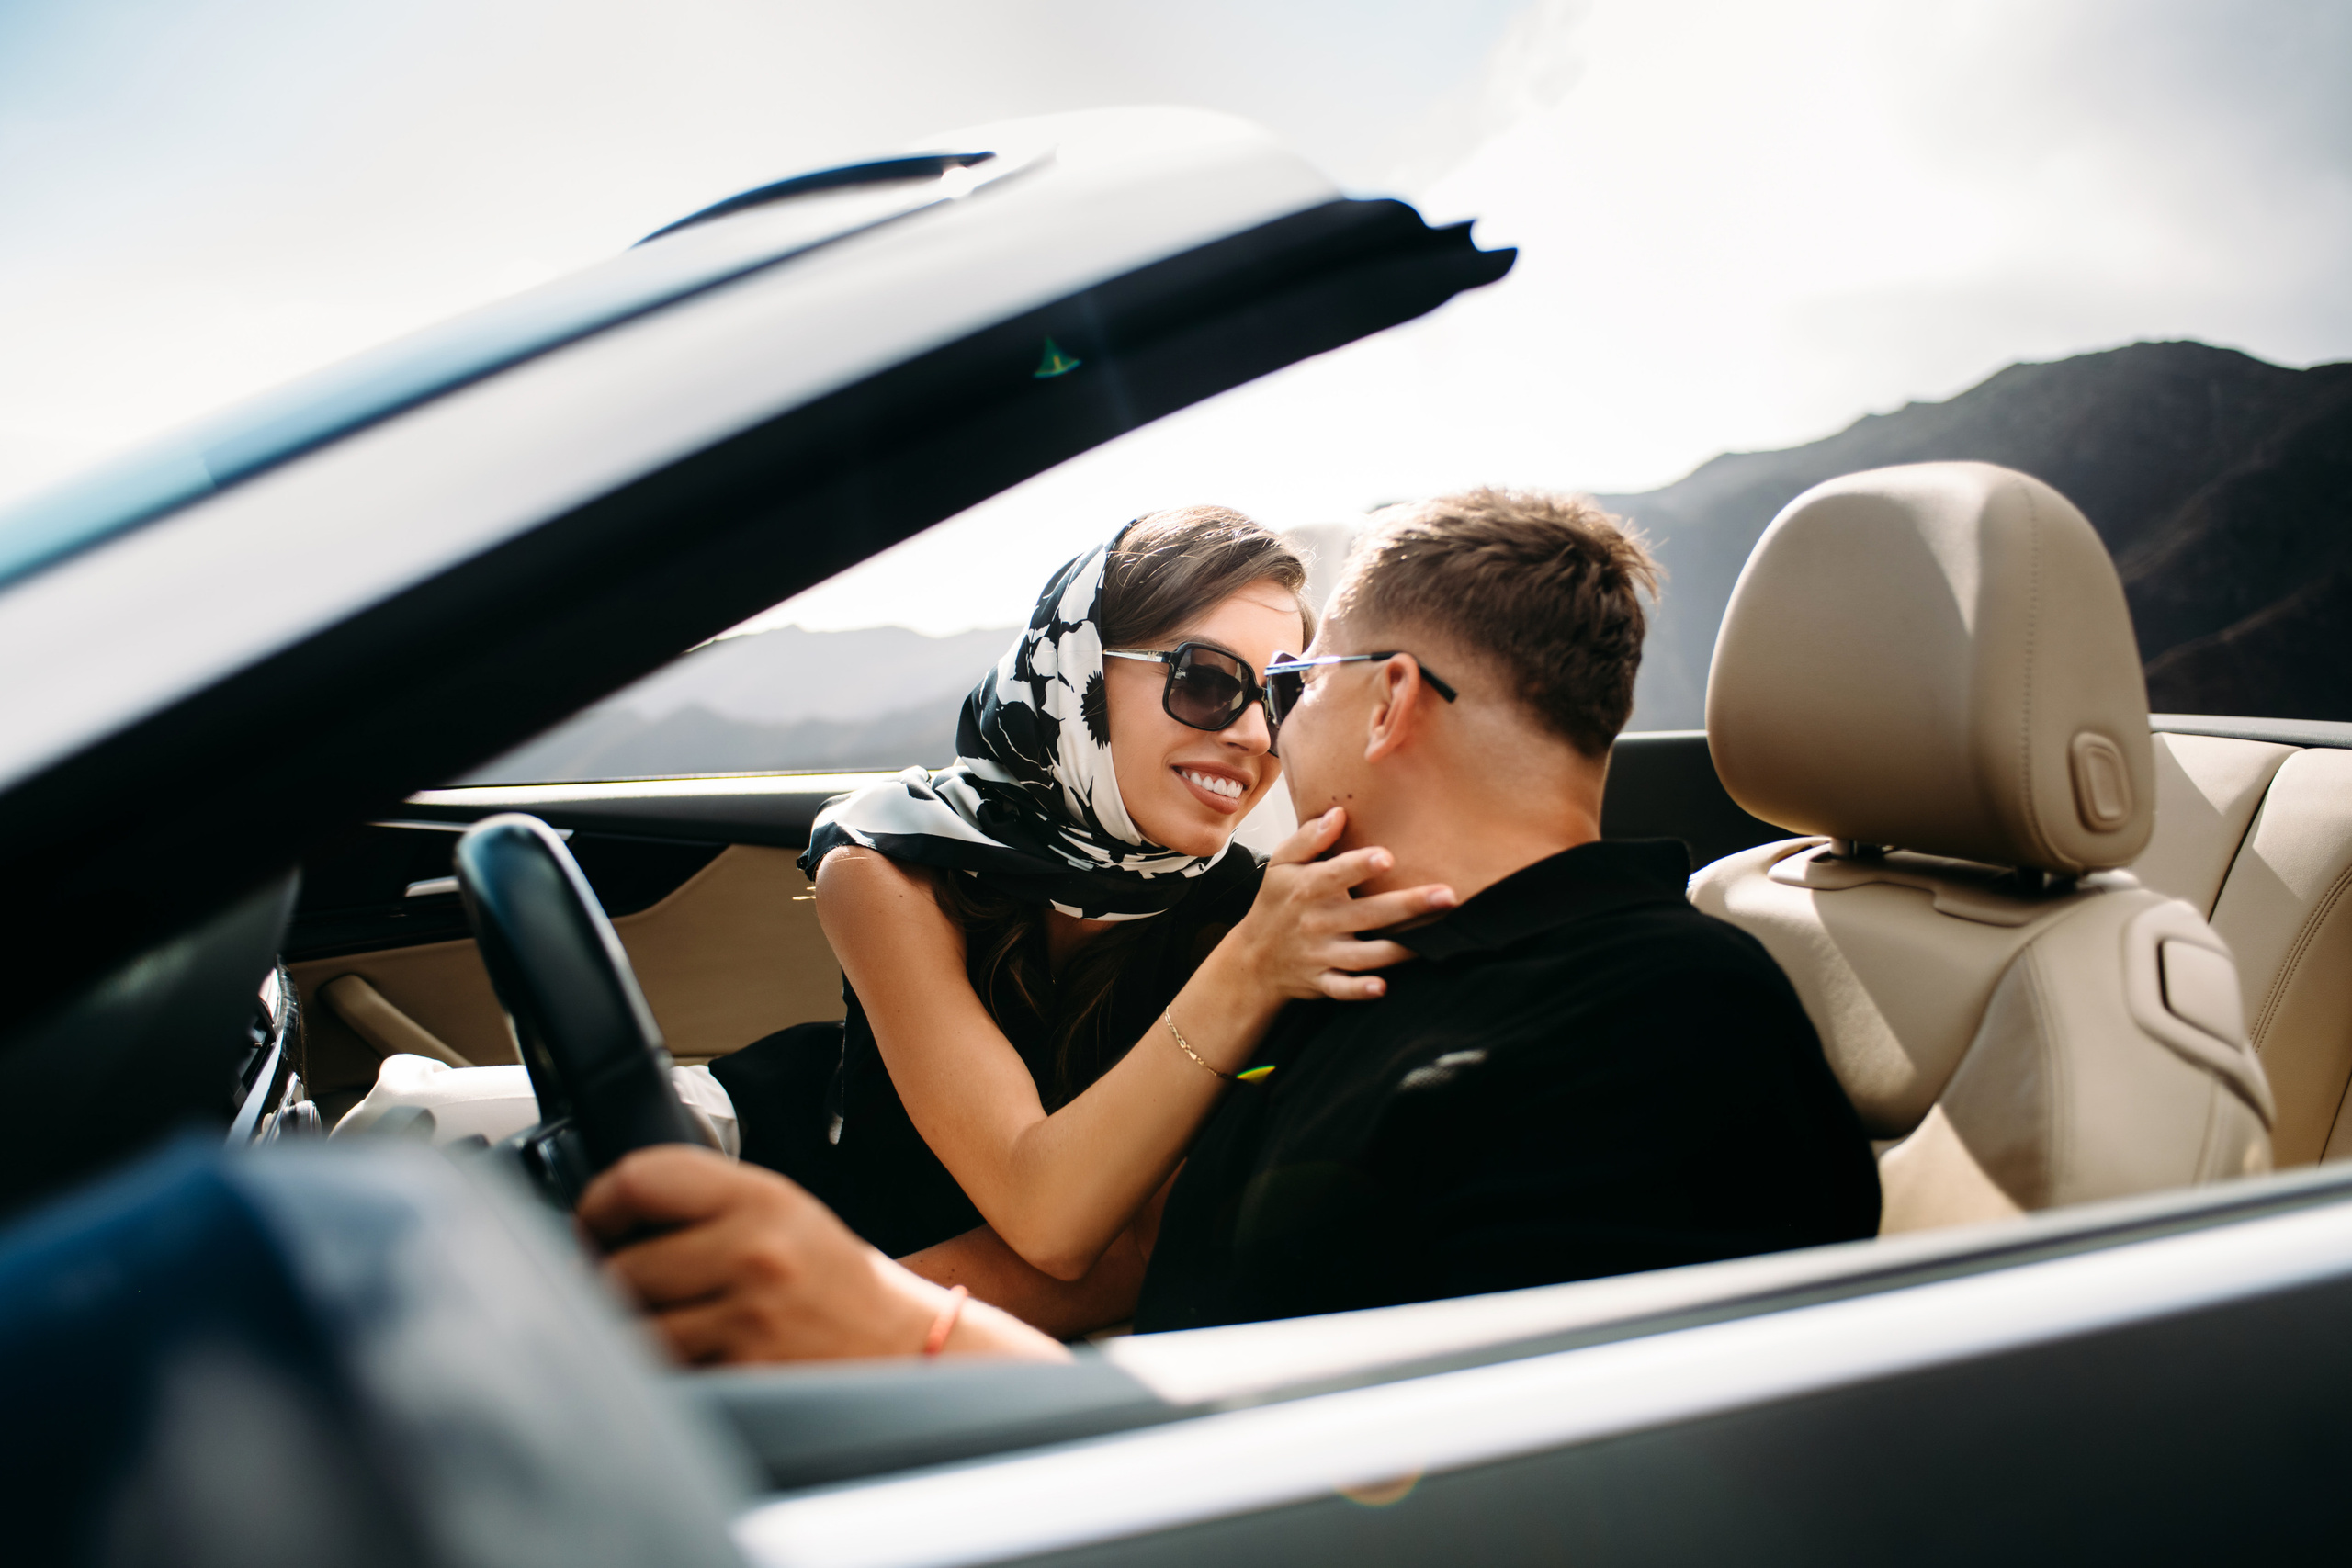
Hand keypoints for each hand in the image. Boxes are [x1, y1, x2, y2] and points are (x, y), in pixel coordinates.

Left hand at [577, 1145, 1063, 1363]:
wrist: (909, 1350)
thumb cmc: (838, 1286)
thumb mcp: (787, 1216)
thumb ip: (709, 1205)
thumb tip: (611, 1218)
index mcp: (762, 1197)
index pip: (641, 1178)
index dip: (597, 1207)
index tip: (592, 1228)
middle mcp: (755, 1249)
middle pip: (620, 1267)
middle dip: (607, 1286)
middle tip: (620, 1293)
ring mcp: (750, 1315)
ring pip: (632, 1328)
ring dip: (630, 1336)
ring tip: (658, 1330)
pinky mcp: (748, 1372)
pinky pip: (665, 1374)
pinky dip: (664, 1373)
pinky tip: (691, 1363)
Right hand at [1233, 807, 1455, 1002]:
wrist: (1254, 958)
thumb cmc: (1277, 901)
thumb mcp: (1281, 864)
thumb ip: (1309, 838)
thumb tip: (1339, 813)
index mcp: (1307, 888)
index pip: (1335, 875)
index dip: (1360, 866)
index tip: (1388, 857)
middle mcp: (1316, 922)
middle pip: (1366, 915)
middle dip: (1407, 906)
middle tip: (1448, 896)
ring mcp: (1319, 954)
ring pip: (1363, 955)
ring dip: (1397, 950)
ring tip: (1434, 940)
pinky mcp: (1321, 981)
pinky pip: (1341, 988)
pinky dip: (1359, 990)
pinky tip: (1383, 987)